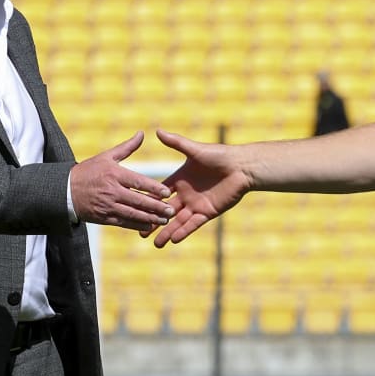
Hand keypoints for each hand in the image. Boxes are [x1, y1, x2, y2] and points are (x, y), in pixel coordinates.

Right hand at [70, 132, 172, 231]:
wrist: (65, 190)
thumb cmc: (88, 171)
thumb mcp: (106, 156)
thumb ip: (127, 147)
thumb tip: (142, 133)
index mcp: (114, 174)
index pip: (138, 182)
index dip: (154, 188)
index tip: (167, 193)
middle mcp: (112, 191)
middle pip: (138, 201)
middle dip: (156, 207)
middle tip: (171, 211)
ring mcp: (107, 206)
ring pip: (132, 214)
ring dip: (150, 218)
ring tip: (164, 221)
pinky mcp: (104, 218)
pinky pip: (123, 223)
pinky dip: (136, 225)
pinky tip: (149, 226)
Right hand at [145, 129, 251, 246]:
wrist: (242, 167)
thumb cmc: (220, 155)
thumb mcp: (195, 150)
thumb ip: (176, 143)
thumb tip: (157, 131)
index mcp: (180, 180)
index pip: (159, 192)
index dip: (147, 200)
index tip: (132, 208)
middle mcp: (186, 194)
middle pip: (165, 211)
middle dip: (154, 222)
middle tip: (140, 234)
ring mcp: (196, 204)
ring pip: (178, 221)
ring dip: (167, 231)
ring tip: (155, 244)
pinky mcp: (208, 212)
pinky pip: (193, 224)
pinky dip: (184, 231)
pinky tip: (174, 240)